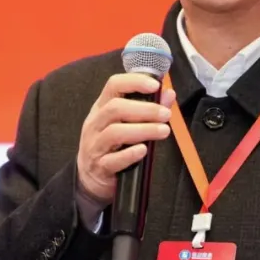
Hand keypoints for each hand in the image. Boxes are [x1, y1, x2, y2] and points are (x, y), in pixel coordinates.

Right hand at [76, 73, 175, 203]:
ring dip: (143, 130)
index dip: (135, 82)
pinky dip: (130, 154)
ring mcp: (95, 145)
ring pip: (115, 133)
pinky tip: (144, 150)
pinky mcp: (100, 167)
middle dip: (145, 109)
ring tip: (164, 131)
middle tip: (166, 115)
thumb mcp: (126, 123)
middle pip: (115, 108)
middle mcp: (95, 123)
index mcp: (102, 107)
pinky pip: (113, 160)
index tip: (155, 85)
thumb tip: (169, 94)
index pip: (114, 85)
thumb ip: (149, 108)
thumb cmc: (111, 145)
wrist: (90, 177)